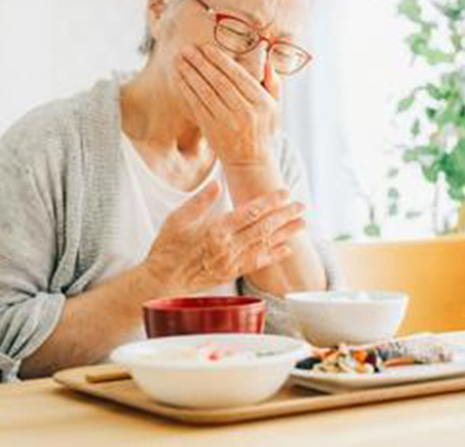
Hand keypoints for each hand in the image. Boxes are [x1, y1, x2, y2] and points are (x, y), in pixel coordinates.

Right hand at [143, 180, 305, 292]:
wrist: (162, 280)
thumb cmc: (167, 248)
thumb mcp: (177, 218)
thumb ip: (199, 201)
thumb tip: (216, 184)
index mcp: (216, 229)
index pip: (250, 212)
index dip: (270, 201)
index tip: (284, 193)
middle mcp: (228, 246)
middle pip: (263, 227)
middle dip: (284, 215)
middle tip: (301, 206)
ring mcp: (231, 261)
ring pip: (265, 244)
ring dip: (285, 233)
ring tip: (302, 223)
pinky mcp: (231, 273)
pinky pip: (258, 263)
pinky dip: (274, 255)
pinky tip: (287, 249)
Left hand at [176, 43, 279, 166]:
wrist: (250, 162)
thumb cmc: (262, 131)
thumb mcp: (275, 109)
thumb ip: (274, 85)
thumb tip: (268, 62)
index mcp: (262, 102)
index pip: (239, 75)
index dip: (221, 60)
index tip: (207, 48)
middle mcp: (246, 111)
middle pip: (220, 81)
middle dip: (202, 62)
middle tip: (188, 49)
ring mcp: (228, 121)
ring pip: (206, 91)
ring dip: (191, 73)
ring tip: (180, 60)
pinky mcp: (213, 130)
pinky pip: (198, 105)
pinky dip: (188, 90)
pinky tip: (180, 79)